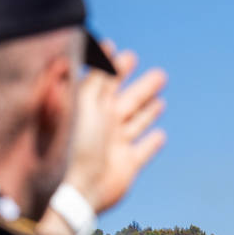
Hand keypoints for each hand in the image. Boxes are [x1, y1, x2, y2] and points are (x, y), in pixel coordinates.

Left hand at [63, 42, 166, 213]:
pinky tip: (160, 135)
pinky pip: (144, 150)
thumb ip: (93, 76)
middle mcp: (105, 124)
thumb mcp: (82, 103)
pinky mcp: (128, 165)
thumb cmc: (73, 144)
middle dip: (143, 86)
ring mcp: (116, 144)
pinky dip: (152, 143)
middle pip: (129, 99)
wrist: (76, 188)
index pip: (106, 80)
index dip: (116, 66)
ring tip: (160, 99)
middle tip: (160, 74)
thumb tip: (98, 47)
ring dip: (150, 111)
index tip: (124, 52)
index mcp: (91, 106)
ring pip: (138, 122)